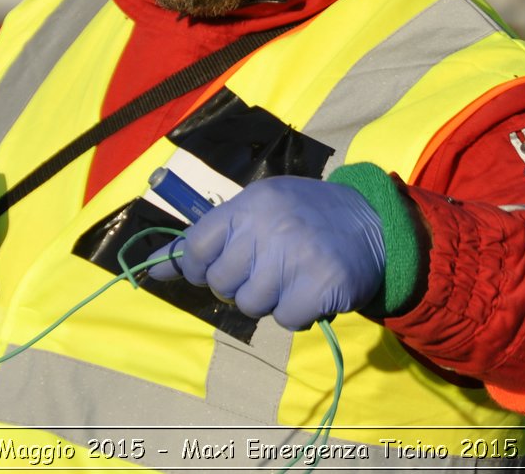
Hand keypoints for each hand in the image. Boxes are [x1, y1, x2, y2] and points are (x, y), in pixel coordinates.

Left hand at [148, 176, 383, 330]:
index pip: (197, 248)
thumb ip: (208, 238)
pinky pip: (285, 319)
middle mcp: (271, 226)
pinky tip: (311, 290)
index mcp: (250, 204)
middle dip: (240, 286)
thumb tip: (152, 269)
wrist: (372, 224)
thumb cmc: (304, 218)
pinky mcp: (321, 285)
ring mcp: (297, 255)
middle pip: (222, 284)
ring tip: (292, 278)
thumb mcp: (257, 212)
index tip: (217, 269)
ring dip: (270, 300)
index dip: (199, 268)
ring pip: (251, 305)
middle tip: (268, 270)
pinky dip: (297, 313)